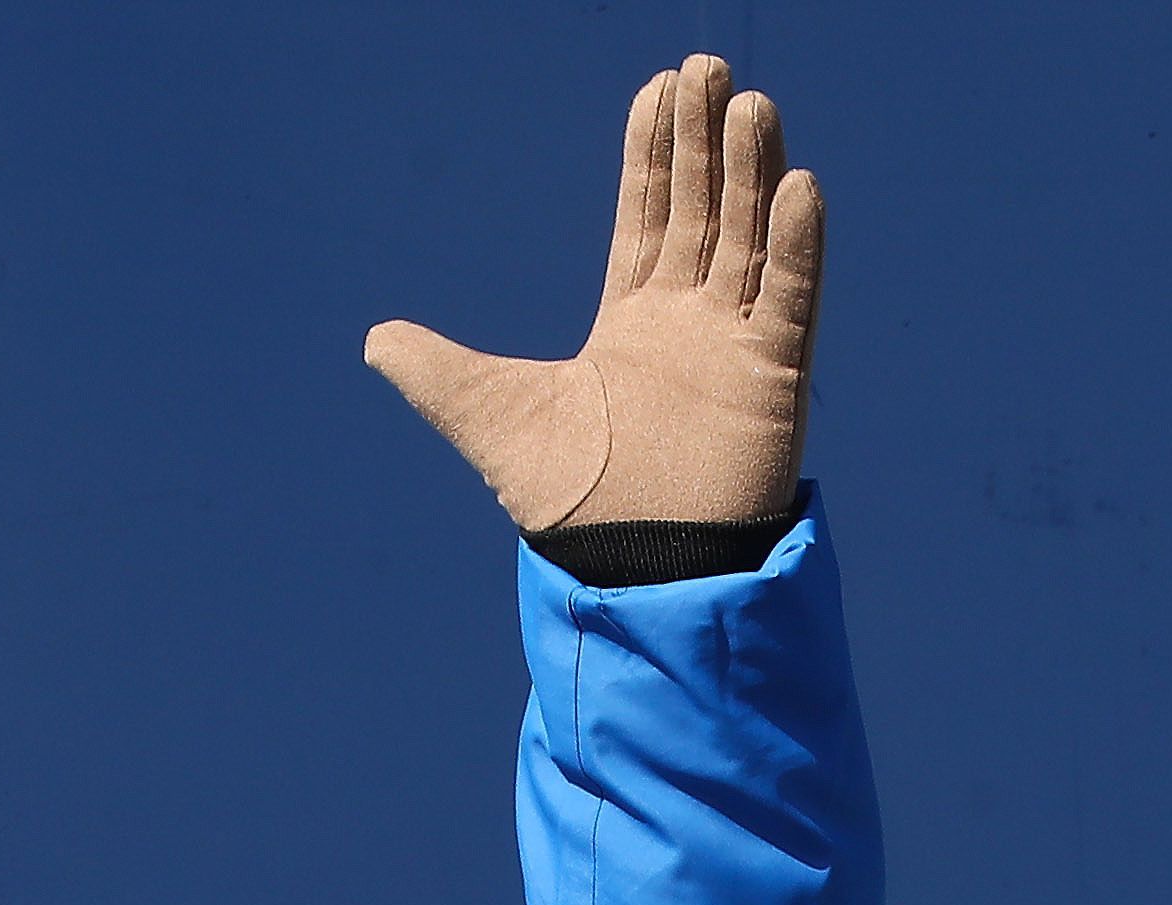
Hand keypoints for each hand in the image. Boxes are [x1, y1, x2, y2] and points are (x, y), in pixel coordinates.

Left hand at [367, 57, 821, 533]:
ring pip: (747, 238)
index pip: (647, 215)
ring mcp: (733, 345)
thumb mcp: (491, 420)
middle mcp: (687, 322)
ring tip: (749, 105)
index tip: (657, 89)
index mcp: (629, 321)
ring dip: (751, 173)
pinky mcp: (774, 377)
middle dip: (702, 141)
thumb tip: (375, 339)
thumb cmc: (568, 504)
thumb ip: (438, 375)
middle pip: (702, 209)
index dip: (652, 153)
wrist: (627, 568)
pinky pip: (792, 298)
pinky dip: (797, 246)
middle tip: (704, 69)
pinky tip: (796, 187)